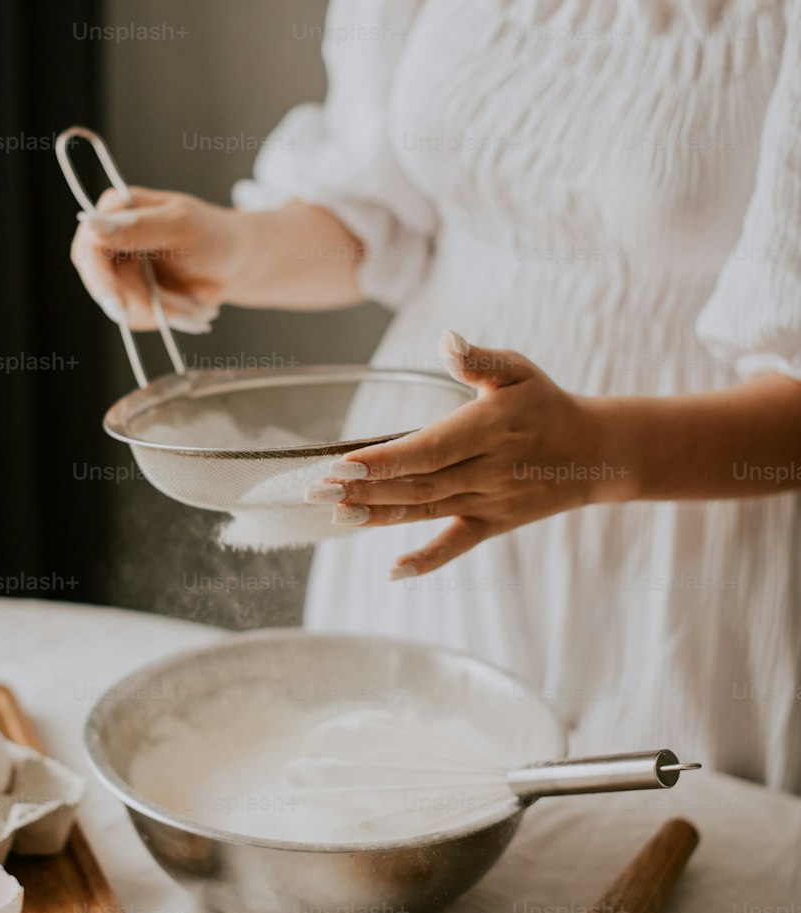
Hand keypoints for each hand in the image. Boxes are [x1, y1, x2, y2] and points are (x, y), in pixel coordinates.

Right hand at [70, 185, 249, 330]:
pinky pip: (137, 317)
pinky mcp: (133, 293)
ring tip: (195, 305)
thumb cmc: (215, 236)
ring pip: (122, 306)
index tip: (119, 306)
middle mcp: (112, 237)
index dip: (99, 278)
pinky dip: (167, 318)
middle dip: (141, 303)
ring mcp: (121, 268)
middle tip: (177, 315)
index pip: (90, 244)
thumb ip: (139, 227)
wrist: (237, 264)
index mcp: (119, 209)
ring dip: (163, 312)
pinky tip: (190, 308)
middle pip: (103, 282)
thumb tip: (92, 224)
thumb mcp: (182, 227)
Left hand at [305, 331, 625, 576]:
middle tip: (317, 489)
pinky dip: (427, 561)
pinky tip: (393, 571)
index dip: (386, 459)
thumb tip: (447, 341)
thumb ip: (480, 359)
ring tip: (336, 514)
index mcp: (489, 429)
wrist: (595, 452)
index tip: (344, 463)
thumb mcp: (520, 370)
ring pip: (426, 511)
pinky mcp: (493, 524)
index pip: (429, 449)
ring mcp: (489, 502)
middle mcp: (487, 470)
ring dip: (379, 516)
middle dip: (365, 489)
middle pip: (417, 484)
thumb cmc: (546, 403)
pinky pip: (457, 545)